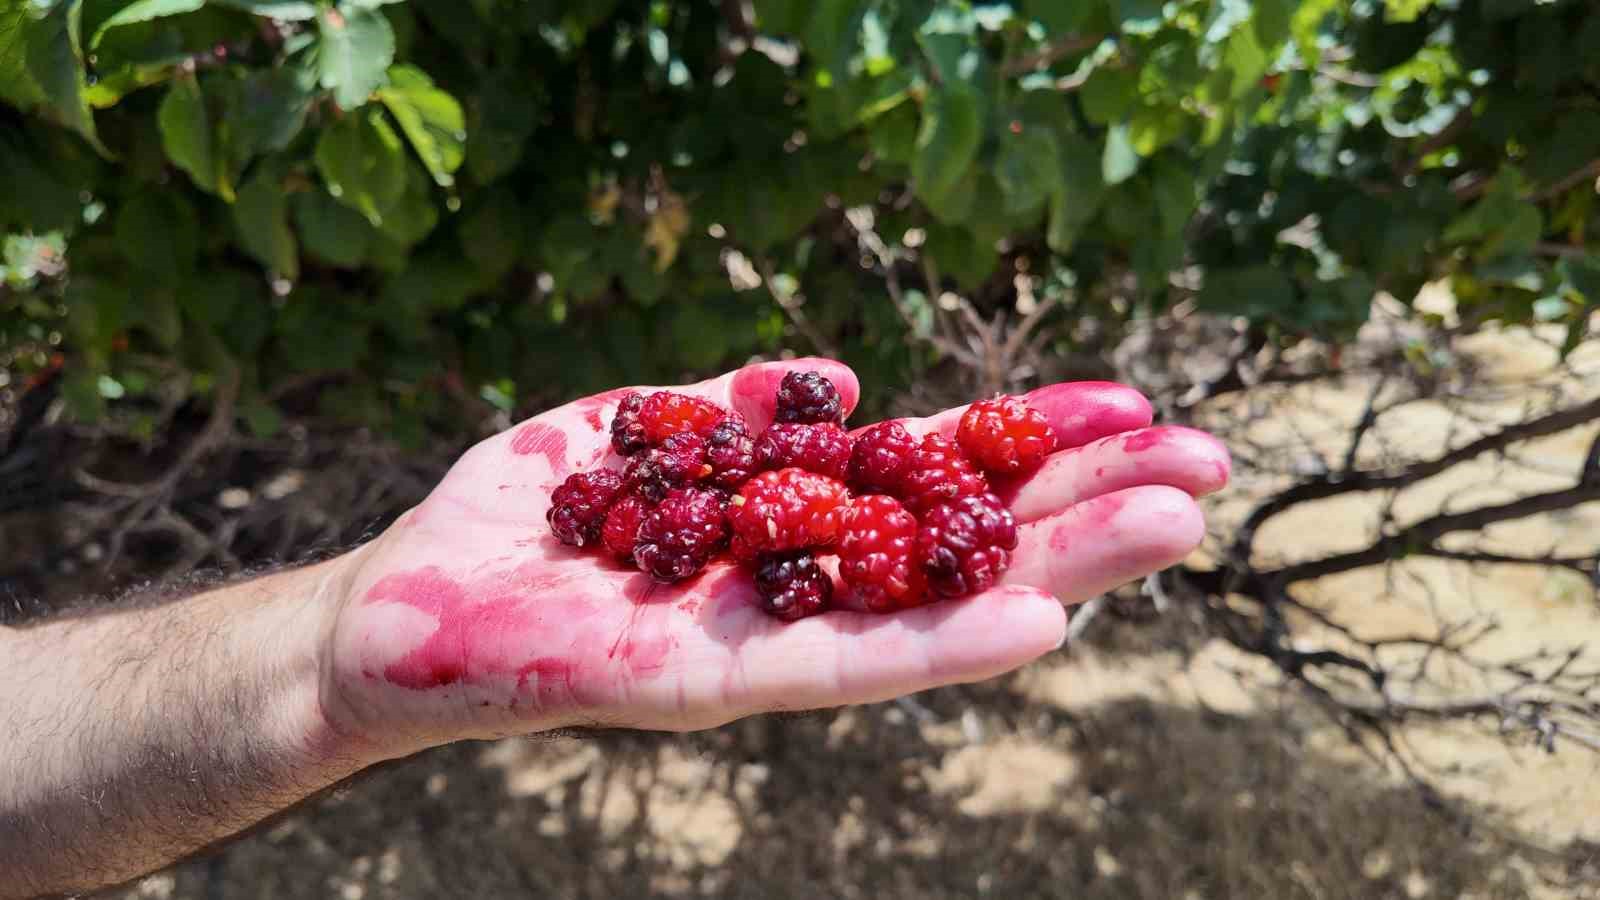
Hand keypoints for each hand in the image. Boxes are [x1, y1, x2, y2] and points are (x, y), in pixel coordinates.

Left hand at [321, 359, 1229, 757]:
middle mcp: (801, 583)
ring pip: (935, 606)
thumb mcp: (642, 435)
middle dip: (1088, 506)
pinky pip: (841, 665)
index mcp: (791, 519)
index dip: (1033, 446)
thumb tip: (839, 379)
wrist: (399, 614)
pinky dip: (942, 647)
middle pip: (968, 543)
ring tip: (1174, 530)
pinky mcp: (711, 683)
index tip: (1134, 411)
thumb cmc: (520, 523)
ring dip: (1059, 573)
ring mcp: (767, 639)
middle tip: (1210, 470)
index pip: (939, 478)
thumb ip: (741, 414)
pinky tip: (1039, 622)